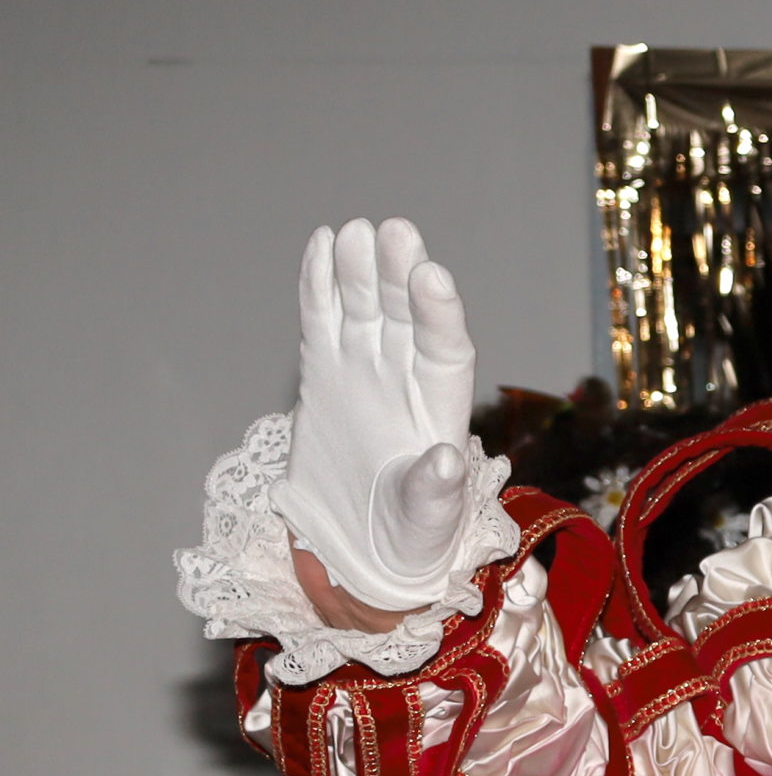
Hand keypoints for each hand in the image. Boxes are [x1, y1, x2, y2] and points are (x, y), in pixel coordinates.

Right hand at [269, 219, 477, 619]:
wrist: (363, 544)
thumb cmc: (410, 537)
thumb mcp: (426, 524)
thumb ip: (435, 493)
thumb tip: (445, 460)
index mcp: (442, 409)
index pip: (446, 349)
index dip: (439, 314)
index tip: (431, 276)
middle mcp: (407, 378)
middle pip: (407, 316)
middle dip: (400, 275)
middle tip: (393, 231)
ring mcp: (365, 369)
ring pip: (367, 309)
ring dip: (361, 271)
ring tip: (353, 232)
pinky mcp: (326, 371)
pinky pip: (325, 319)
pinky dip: (321, 285)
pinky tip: (321, 244)